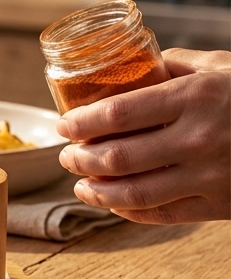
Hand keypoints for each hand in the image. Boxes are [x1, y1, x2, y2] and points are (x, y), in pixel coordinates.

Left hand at [57, 50, 230, 223]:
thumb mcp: (222, 68)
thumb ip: (176, 65)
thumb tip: (134, 63)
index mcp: (194, 98)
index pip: (117, 114)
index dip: (80, 123)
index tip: (63, 125)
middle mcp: (198, 139)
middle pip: (117, 157)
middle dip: (80, 160)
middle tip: (67, 156)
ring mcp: (211, 177)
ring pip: (134, 193)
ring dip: (97, 191)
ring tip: (80, 184)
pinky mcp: (223, 207)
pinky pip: (163, 215)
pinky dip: (130, 212)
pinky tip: (114, 203)